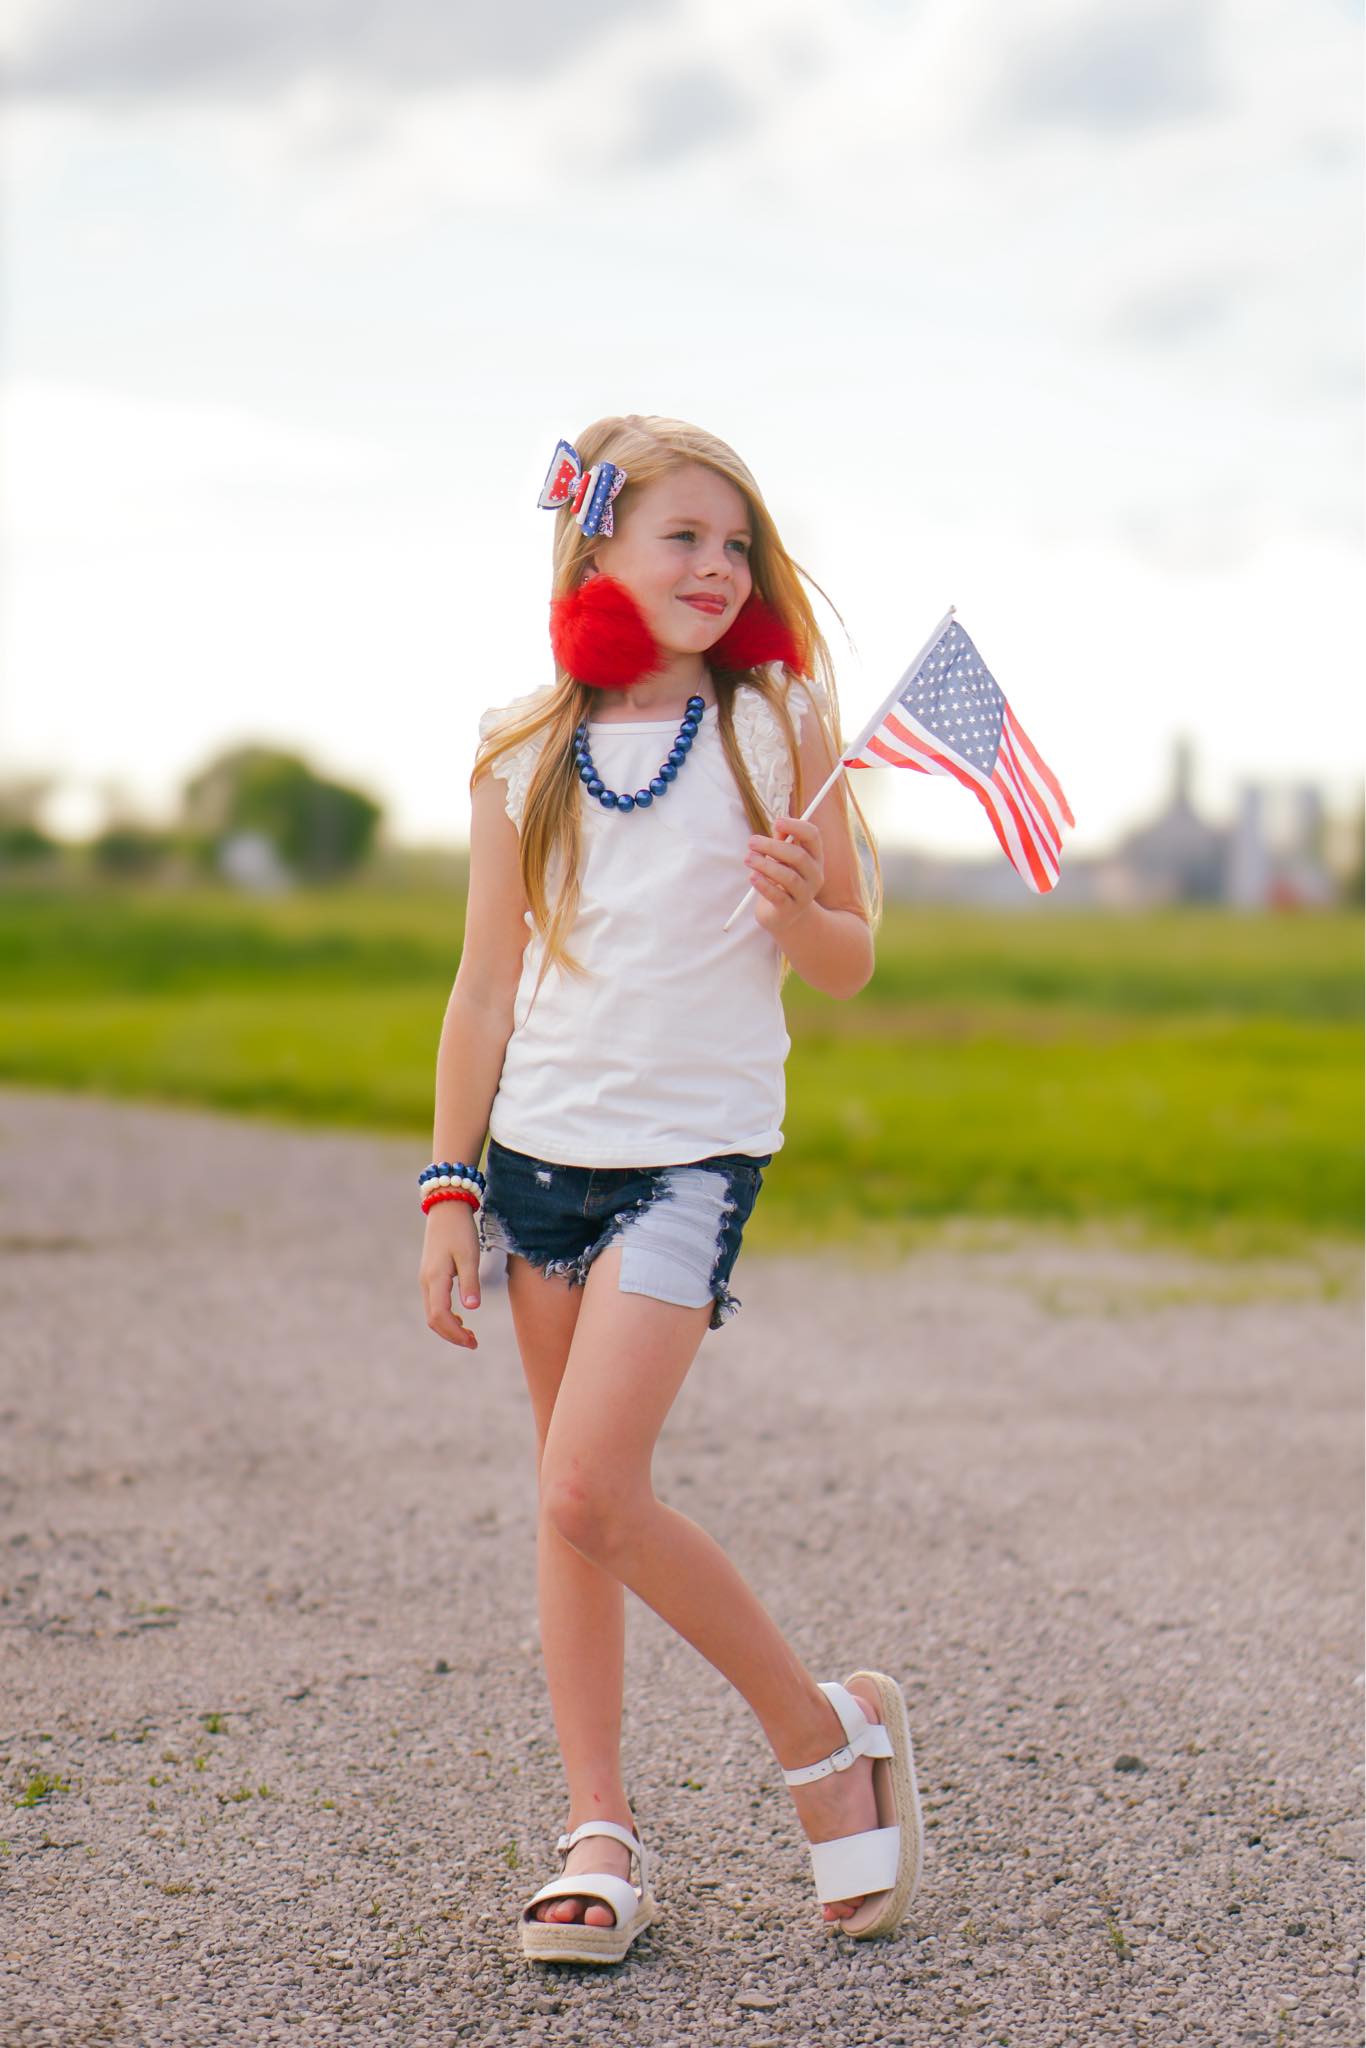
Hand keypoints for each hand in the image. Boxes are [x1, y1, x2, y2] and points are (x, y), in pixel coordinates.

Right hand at [419, 1202, 482, 1349]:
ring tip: (469, 1335)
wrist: (446, 1208)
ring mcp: (426, 1279)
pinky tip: (461, 1317)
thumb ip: (470, 1282)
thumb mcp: (470, 1255)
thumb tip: (472, 1308)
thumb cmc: (460, 1230)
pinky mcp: (430, 1275)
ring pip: (432, 1312)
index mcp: (435, 1279)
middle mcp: (427, 1282)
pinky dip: (446, 1316)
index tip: (473, 1342)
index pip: (440, 1317)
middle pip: (433, 1319)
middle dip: (452, 1335)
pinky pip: (434, 1303)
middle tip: (474, 1343)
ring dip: (449, 1327)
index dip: (455, 1334)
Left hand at [743, 815, 823, 934]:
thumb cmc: (782, 880)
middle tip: (751, 842)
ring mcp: (805, 894)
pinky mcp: (790, 910)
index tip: (777, 822)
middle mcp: (814, 875)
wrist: (785, 916)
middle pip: (798, 856)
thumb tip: (779, 824)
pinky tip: (752, 877)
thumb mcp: (782, 859)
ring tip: (748, 859)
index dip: (797, 826)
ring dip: (766, 865)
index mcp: (815, 858)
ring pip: (788, 877)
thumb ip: (781, 842)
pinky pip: (777, 896)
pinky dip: (764, 885)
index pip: (813, 836)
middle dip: (773, 847)